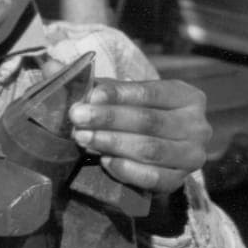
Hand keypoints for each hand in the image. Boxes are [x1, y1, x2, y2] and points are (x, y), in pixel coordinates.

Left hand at [68, 77, 209, 191]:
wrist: (161, 151)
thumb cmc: (138, 114)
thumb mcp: (123, 95)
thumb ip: (92, 82)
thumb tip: (50, 66)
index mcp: (186, 96)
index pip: (150, 92)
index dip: (119, 94)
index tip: (90, 96)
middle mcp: (197, 125)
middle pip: (149, 121)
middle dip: (109, 119)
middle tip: (77, 118)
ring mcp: (192, 156)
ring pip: (151, 150)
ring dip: (113, 143)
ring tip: (83, 138)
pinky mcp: (180, 181)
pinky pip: (154, 178)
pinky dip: (127, 170)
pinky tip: (105, 162)